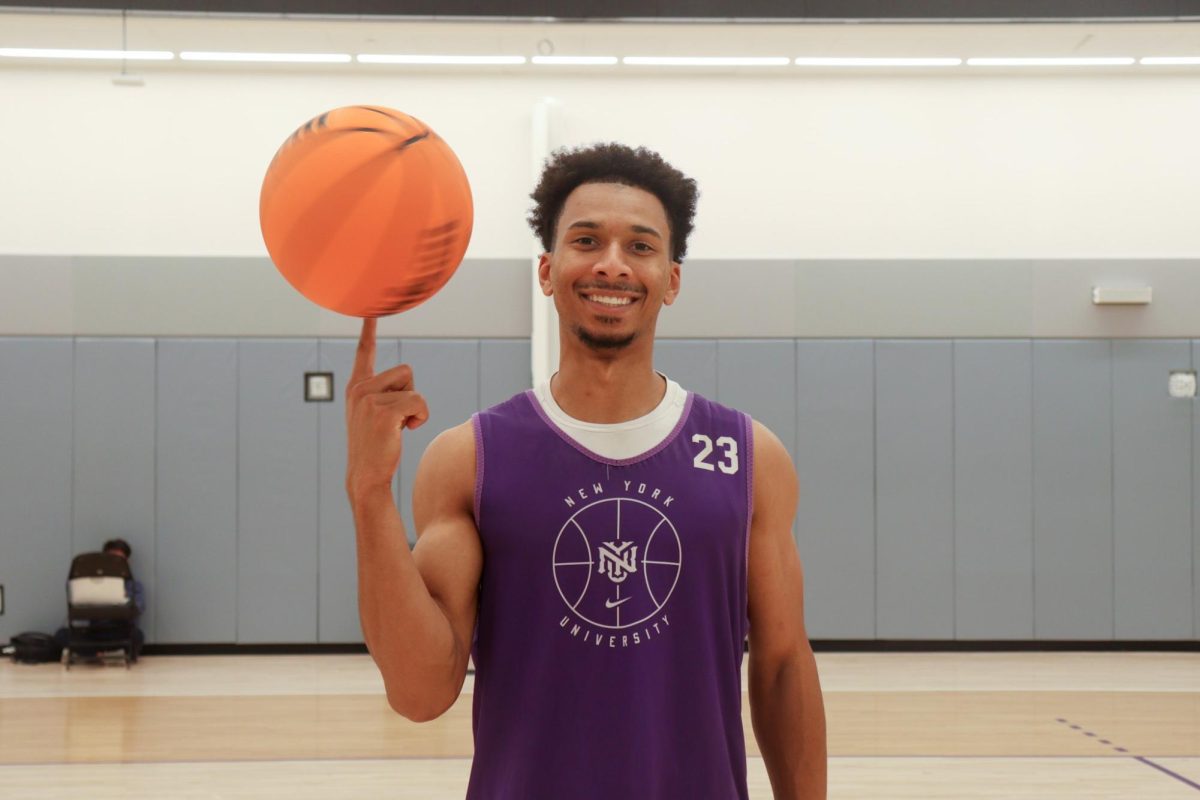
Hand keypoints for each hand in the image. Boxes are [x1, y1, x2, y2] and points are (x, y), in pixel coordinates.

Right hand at [344, 318, 429, 497]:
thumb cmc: (376, 447)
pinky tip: (405, 432)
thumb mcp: (373, 415)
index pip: (365, 352)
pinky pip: (419, 402)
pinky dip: (421, 418)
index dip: (369, 329)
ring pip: (414, 388)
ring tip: (398, 427)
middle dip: (410, 395)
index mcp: (357, 387)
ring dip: (415, 408)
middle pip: (406, 371)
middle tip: (396, 420)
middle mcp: (359, 389)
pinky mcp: (383, 411)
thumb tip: (406, 375)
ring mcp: (369, 399)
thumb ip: (383, 394)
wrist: (366, 477)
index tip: (370, 309)